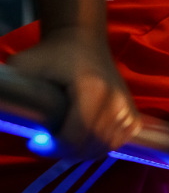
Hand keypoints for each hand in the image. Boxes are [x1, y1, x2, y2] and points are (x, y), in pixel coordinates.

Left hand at [7, 28, 139, 157]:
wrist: (83, 40)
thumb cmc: (51, 53)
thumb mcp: (25, 65)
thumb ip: (14, 89)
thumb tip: (4, 110)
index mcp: (93, 89)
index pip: (76, 135)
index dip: (54, 148)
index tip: (34, 144)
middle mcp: (116, 100)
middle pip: (91, 145)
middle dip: (66, 152)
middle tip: (47, 145)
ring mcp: (128, 108)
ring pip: (106, 147)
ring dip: (82, 152)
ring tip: (64, 142)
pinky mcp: (132, 114)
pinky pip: (118, 142)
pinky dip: (100, 147)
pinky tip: (84, 140)